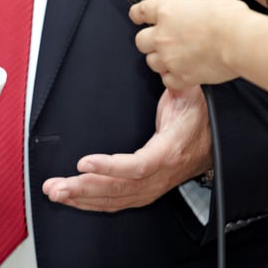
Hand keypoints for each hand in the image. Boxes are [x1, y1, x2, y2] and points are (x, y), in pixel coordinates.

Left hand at [41, 87, 211, 211]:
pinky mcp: (143, 193)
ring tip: (54, 192)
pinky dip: (90, 204)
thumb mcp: (189, 95)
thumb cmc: (198, 119)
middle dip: (83, 188)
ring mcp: (151, 188)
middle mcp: (158, 176)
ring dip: (80, 198)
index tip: (83, 162)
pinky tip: (71, 201)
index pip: (137, 166)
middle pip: (118, 188)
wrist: (213, 144)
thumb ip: (175, 80)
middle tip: (55, 186)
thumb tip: (162, 63)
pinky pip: (115, 203)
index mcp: (168, 152)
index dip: (109, 167)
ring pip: (113, 199)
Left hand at [130, 0, 250, 88]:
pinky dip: (173, 78)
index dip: (138, 15)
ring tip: (177, 57)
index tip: (138, 17)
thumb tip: (187, 17)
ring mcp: (169, 58)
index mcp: (167, 12)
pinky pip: (167, 80)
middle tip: (162, 41)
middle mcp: (162, 35)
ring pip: (151, 62)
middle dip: (149, 41)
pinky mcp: (180, 76)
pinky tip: (183, 72)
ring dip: (161, 60)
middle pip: (140, 41)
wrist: (239, 41)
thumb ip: (186, 11)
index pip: (140, 12)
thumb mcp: (203, 2)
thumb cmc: (230, 18)